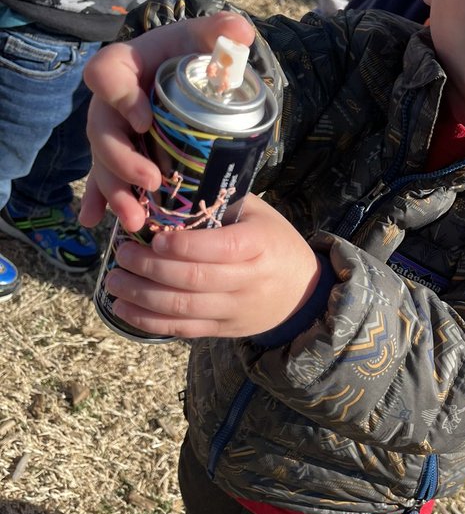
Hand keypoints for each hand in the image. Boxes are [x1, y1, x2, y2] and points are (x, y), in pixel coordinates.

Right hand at [80, 12, 255, 229]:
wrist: (184, 72)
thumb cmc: (188, 52)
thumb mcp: (202, 37)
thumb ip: (220, 30)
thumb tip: (241, 34)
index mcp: (122, 66)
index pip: (106, 74)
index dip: (120, 98)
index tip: (145, 120)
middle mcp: (108, 102)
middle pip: (101, 131)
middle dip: (122, 161)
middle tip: (152, 181)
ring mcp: (112, 132)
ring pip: (102, 164)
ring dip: (115, 193)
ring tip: (136, 220)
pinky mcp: (118, 156)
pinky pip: (102, 181)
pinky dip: (97, 202)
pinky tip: (94, 221)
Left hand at [97, 194, 322, 338]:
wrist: (302, 290)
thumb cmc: (272, 241)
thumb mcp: (257, 214)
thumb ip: (220, 202)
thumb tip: (167, 184)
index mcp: (259, 245)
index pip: (221, 248)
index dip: (185, 245)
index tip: (155, 236)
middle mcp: (249, 281)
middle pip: (194, 280)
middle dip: (150, 267)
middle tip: (122, 253)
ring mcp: (235, 309)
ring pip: (183, 308)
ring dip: (141, 295)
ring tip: (114, 280)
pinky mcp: (223, 330)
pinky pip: (182, 329)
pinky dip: (148, 321)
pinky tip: (123, 309)